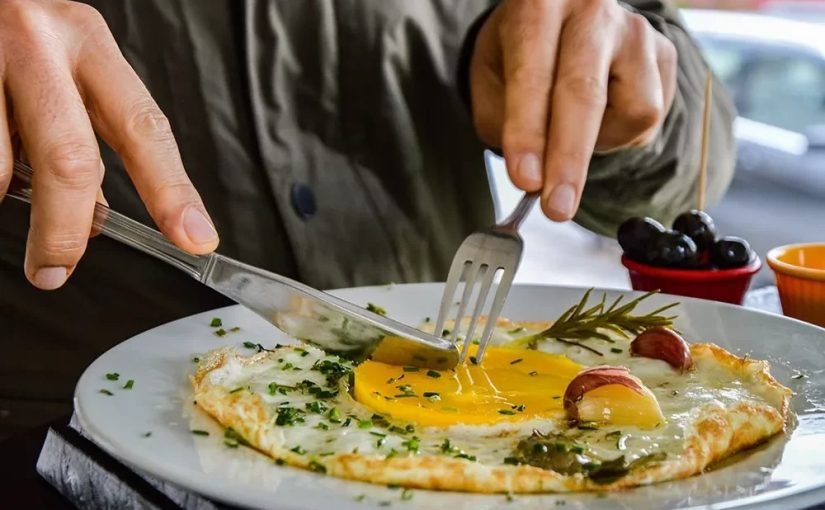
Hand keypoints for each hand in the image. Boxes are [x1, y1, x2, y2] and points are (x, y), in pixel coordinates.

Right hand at [0, 0, 217, 289]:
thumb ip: (88, 136)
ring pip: (1, 167)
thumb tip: (96, 218)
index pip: (145, 129)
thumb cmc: (12, 36)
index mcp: (89, 44)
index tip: (195, 237)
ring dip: (8, 201)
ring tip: (7, 201)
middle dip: (66, 230)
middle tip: (56, 269)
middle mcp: (39, 44)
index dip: (172, 191)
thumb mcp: (65, 71)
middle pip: (70, 160)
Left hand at [470, 0, 676, 220]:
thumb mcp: (491, 83)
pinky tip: (600, 118)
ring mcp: (635, 29)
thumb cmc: (519, 57)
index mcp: (538, 4)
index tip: (525, 179)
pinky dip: (619, 135)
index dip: (528, 131)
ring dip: (597, 144)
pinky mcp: (665, 54)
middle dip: (569, 158)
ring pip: (632, 110)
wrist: (561, 24)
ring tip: (572, 132)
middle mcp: (592, 8)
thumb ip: (505, 125)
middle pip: (585, 92)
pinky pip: (648, 117)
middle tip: (557, 208)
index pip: (532, 73)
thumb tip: (536, 179)